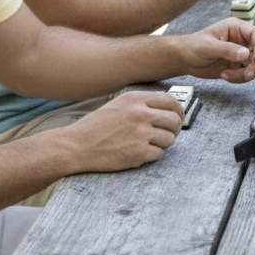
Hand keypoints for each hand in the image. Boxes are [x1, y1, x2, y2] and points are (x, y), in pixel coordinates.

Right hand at [64, 91, 182, 171]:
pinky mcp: (139, 153)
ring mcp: (141, 134)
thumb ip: (142, 103)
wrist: (76, 146)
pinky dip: (151, 156)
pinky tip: (138, 153)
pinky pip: (159, 154)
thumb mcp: (119, 104)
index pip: (171, 101)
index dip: (178, 111)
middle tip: (166, 134)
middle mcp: (140, 114)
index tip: (177, 118)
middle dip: (174, 129)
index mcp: (136, 99)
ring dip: (162, 143)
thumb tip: (168, 108)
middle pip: (175, 120)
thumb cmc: (96, 126)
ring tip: (147, 144)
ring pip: (170, 139)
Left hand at [180, 17, 254, 81]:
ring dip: (246, 74)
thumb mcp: (208, 46)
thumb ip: (227, 49)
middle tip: (246, 75)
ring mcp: (241, 53)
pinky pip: (247, 73)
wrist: (184, 59)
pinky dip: (239, 78)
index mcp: (236, 28)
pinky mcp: (237, 65)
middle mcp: (241, 39)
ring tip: (227, 76)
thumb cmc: (193, 46)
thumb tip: (246, 54)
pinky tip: (224, 76)